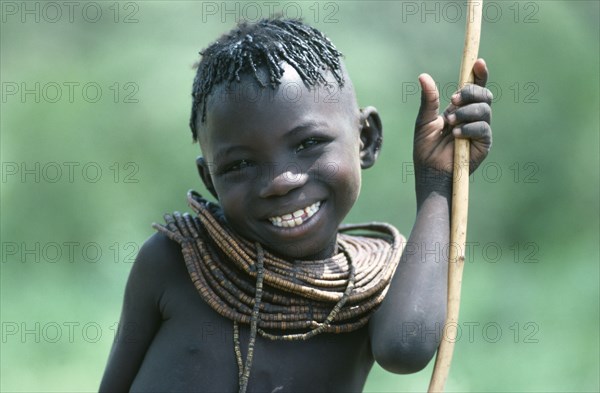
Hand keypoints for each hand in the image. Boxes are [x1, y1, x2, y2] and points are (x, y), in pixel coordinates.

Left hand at [413, 59, 491, 175]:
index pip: (475, 87)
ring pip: (484, 110)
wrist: (429, 170)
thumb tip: (423, 76)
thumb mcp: (425, 120)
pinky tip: (456, 135)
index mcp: (460, 108)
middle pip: (484, 95)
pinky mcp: (484, 143)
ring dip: (466, 113)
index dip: (479, 74)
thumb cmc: (426, 147)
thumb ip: (429, 100)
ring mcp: (480, 129)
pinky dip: (468, 128)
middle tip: (453, 100)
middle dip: (471, 93)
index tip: (478, 63)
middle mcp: (473, 117)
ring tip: (450, 122)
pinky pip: (483, 128)